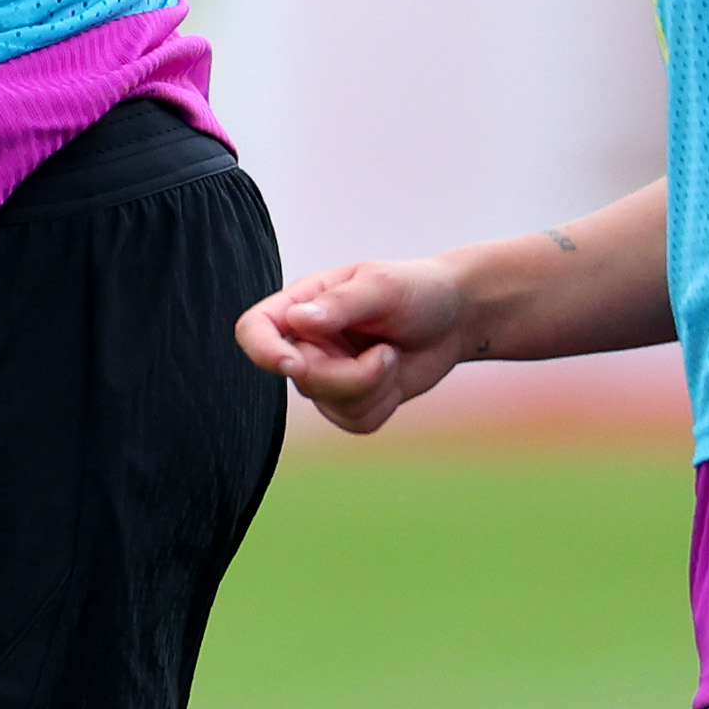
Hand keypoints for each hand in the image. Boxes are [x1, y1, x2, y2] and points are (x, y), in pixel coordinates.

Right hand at [233, 259, 474, 434]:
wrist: (454, 320)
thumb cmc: (415, 290)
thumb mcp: (382, 287)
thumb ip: (340, 303)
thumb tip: (298, 321)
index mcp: (300, 305)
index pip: (255, 330)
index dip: (263, 351)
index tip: (294, 363)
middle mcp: (306, 342)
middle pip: (301, 378)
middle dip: (350, 375)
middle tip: (386, 352)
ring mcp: (326, 375)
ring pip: (329, 404)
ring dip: (373, 387)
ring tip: (390, 355)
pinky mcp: (350, 402)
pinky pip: (355, 421)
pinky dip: (383, 404)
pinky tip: (393, 377)